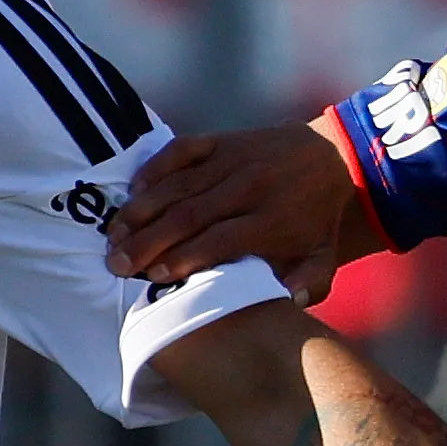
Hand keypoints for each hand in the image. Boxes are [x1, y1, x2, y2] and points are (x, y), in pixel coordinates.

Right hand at [107, 119, 378, 295]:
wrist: (332, 158)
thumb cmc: (317, 222)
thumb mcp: (323, 260)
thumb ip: (308, 286)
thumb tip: (286, 304)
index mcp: (272, 220)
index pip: (220, 240)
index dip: (184, 258)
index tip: (154, 277)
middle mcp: (249, 187)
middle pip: (190, 216)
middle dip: (149, 241)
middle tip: (116, 264)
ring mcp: (233, 160)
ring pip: (178, 186)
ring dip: (141, 212)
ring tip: (114, 236)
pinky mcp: (222, 141)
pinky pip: (182, 150)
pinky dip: (155, 169)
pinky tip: (132, 193)